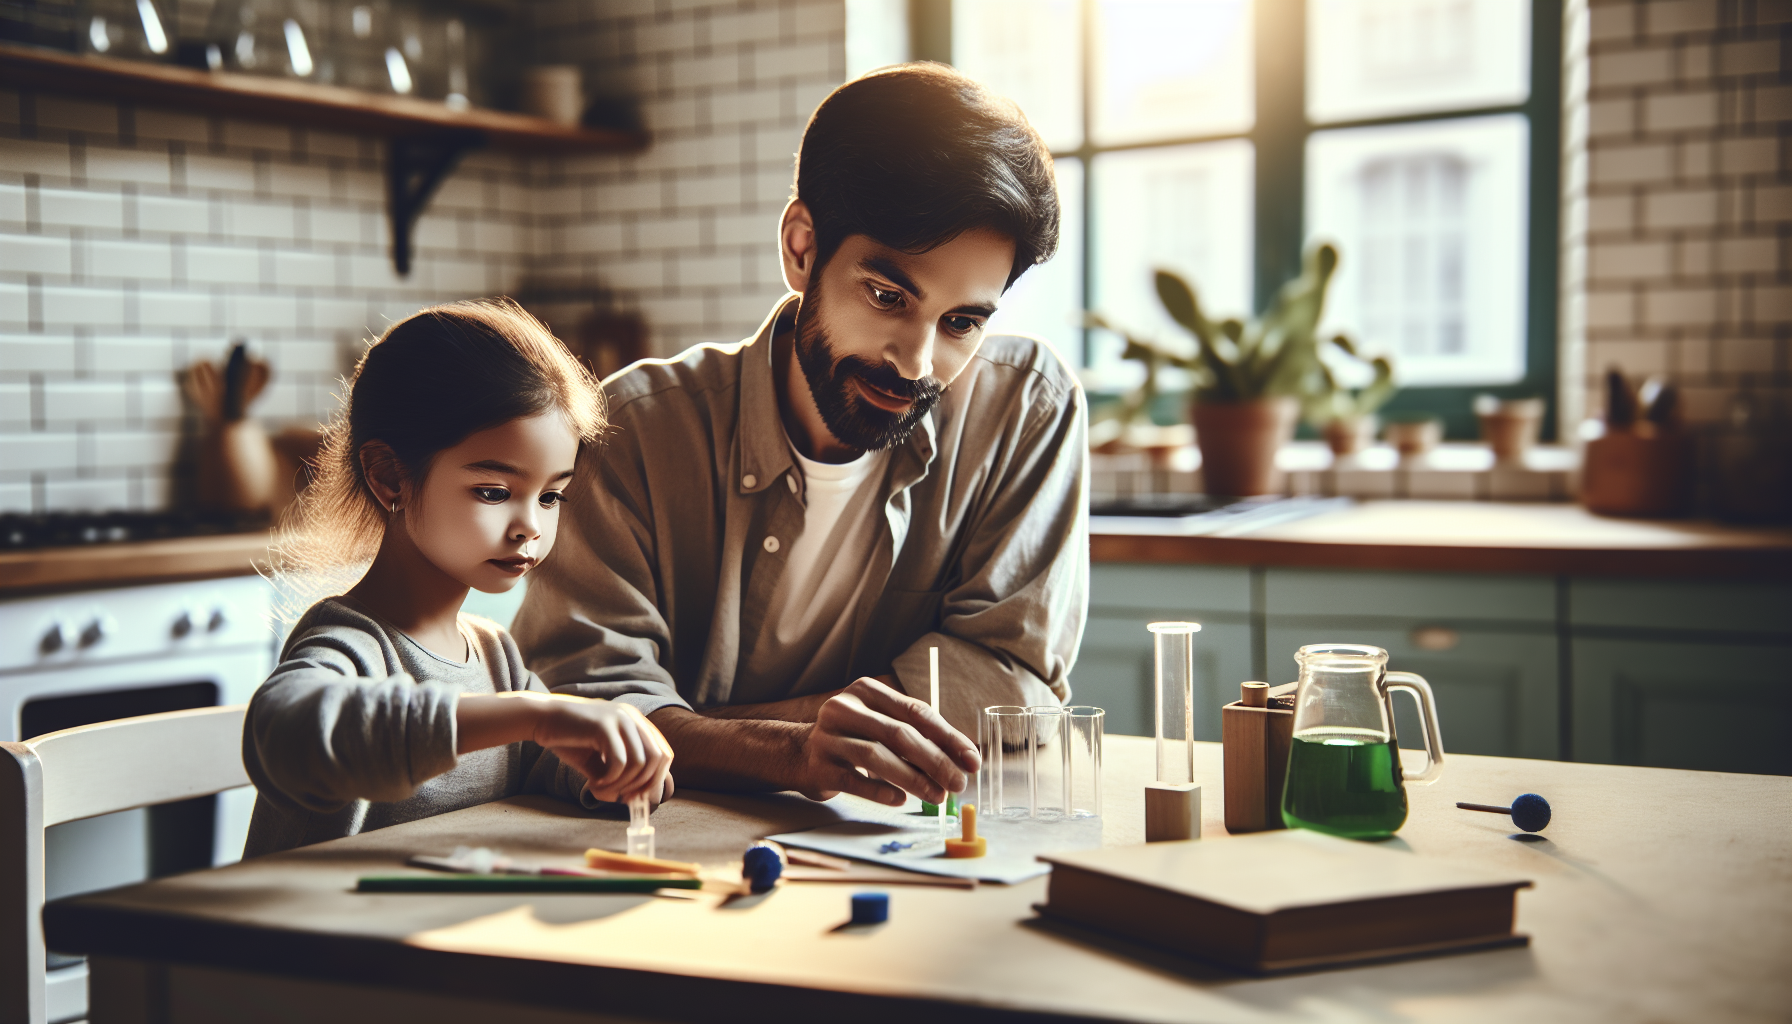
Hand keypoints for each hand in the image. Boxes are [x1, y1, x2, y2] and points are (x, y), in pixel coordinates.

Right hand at [532, 699, 675, 804]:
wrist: (542, 719)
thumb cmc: (571, 740)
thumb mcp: (600, 761)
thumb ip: (620, 775)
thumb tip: (637, 800)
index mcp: (637, 723)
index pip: (665, 754)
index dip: (657, 779)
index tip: (638, 797)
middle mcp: (633, 718)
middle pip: (659, 758)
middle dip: (644, 785)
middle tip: (624, 798)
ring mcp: (620, 718)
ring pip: (640, 762)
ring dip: (623, 785)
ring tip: (601, 790)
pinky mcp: (604, 725)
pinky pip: (619, 761)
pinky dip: (610, 780)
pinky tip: (593, 783)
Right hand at [794, 677, 979, 805]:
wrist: (798, 754)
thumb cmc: (854, 739)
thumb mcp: (881, 724)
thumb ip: (918, 736)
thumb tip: (963, 759)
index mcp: (867, 692)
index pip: (916, 711)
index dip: (948, 736)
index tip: (971, 759)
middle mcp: (845, 709)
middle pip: (899, 734)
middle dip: (935, 761)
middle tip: (958, 783)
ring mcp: (829, 737)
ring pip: (878, 757)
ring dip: (913, 779)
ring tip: (937, 796)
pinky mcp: (820, 766)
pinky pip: (856, 781)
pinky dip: (882, 791)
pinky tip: (901, 800)